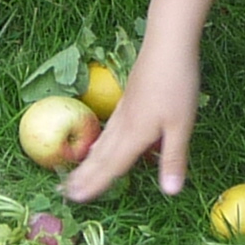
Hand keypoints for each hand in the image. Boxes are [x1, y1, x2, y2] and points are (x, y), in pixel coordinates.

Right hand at [60, 40, 200, 200]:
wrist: (167, 45)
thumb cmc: (177, 85)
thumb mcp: (181, 125)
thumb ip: (173, 158)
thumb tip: (170, 192)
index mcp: (134, 134)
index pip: (111, 167)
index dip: (95, 185)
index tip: (76, 199)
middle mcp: (124, 125)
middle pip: (100, 156)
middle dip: (83, 176)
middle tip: (63, 193)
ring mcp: (123, 111)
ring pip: (101, 143)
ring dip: (87, 162)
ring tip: (75, 175)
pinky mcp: (127, 100)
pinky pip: (107, 130)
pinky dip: (98, 144)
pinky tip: (99, 143)